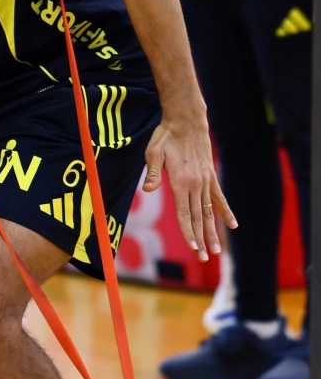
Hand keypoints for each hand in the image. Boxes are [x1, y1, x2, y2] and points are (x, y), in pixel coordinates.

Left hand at [143, 117, 236, 260]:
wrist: (186, 121)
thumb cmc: (165, 136)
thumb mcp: (153, 152)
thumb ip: (152, 173)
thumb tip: (146, 190)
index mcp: (180, 182)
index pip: (184, 214)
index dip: (188, 232)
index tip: (193, 249)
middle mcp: (195, 184)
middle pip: (198, 217)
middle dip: (201, 239)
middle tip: (205, 258)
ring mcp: (205, 181)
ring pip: (209, 211)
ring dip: (212, 231)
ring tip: (217, 250)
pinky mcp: (211, 176)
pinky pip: (219, 197)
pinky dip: (226, 212)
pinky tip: (233, 225)